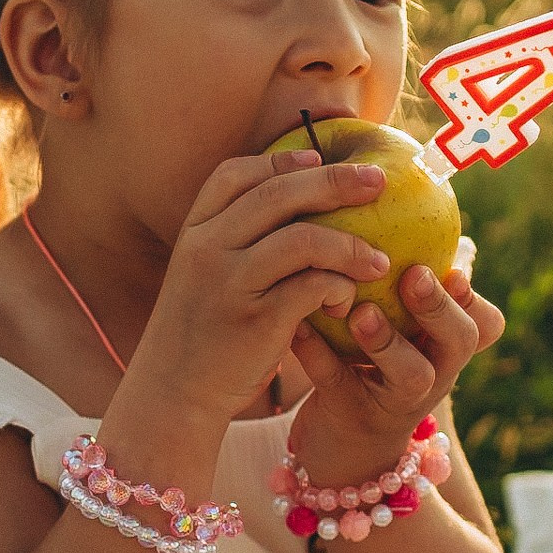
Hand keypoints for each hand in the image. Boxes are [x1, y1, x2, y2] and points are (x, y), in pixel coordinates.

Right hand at [125, 145, 394, 426]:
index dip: (279, 160)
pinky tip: (347, 300)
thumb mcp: (203, 277)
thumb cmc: (200, 334)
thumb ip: (235, 242)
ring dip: (350, 244)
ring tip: (378, 259)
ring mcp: (228, 284)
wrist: (173, 394)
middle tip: (378, 183)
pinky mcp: (255, 321)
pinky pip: (312, 286)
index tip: (317, 159)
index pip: (234, 174)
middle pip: (278, 194)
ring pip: (303, 238)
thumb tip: (298, 207)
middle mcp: (207, 249)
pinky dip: (339, 287)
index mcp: (194, 232)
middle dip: (335, 182)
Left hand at [284, 258, 504, 477]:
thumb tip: (408, 212)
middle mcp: (434, 375)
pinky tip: (298, 329)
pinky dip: (318, 355)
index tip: (455, 270)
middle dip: (441, 309)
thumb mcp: (401, 330)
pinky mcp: (350, 414)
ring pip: (411, 375)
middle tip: (415, 277)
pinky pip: (337, 382)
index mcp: (447, 348)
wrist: (343, 447)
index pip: (485, 323)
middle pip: (460, 342)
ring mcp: (395, 401)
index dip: (475, 298)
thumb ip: (408, 285)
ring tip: (363, 314)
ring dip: (389, 341)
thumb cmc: (375, 366)